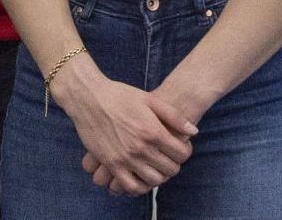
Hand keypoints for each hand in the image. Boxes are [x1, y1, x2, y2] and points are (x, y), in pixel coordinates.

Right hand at [61, 70, 196, 195]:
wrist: (87, 97)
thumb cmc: (119, 95)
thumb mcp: (149, 99)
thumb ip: (174, 116)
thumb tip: (193, 132)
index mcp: (153, 132)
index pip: (181, 154)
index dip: (184, 151)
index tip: (178, 147)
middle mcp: (141, 148)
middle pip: (170, 169)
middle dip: (173, 164)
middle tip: (167, 156)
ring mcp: (125, 158)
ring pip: (153, 181)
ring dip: (158, 175)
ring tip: (154, 166)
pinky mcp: (111, 164)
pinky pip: (130, 186)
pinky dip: (139, 186)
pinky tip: (139, 175)